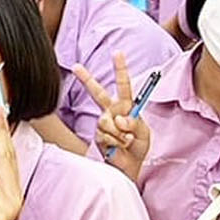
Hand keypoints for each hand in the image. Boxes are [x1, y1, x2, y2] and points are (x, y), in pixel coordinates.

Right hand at [75, 53, 150, 181]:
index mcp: (125, 105)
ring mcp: (103, 123)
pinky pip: (106, 135)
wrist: (128, 166)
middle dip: (86, 78)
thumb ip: (135, 123)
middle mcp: (111, 111)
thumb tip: (120, 119)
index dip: (120, 68)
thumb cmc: (137, 146)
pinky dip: (116, 142)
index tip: (117, 52)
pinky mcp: (98, 135)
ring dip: (120, 133)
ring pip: (107, 121)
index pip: (123, 84)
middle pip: (97, 92)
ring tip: (126, 141)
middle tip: (76, 66)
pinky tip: (118, 147)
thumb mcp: (144, 133)